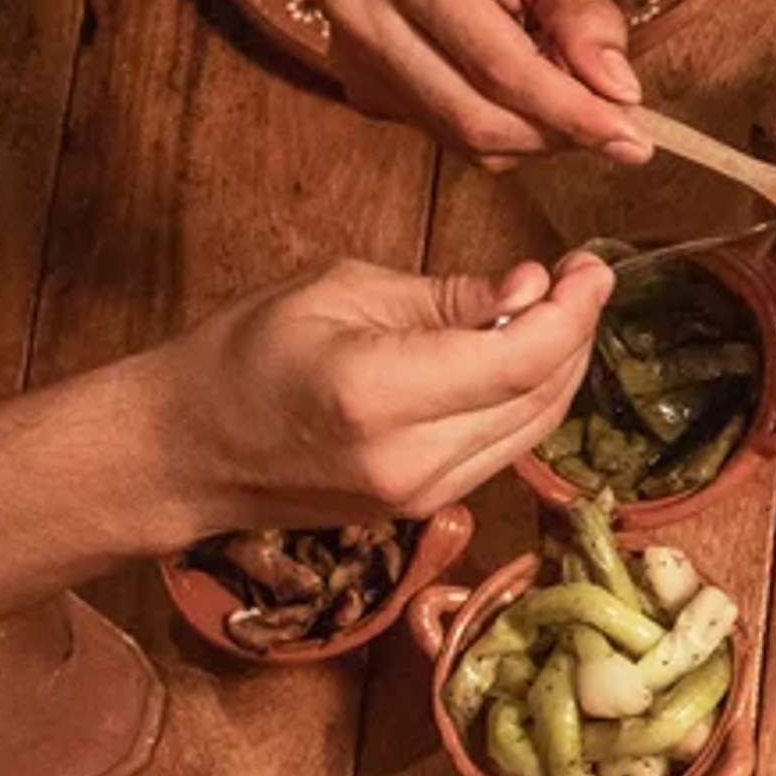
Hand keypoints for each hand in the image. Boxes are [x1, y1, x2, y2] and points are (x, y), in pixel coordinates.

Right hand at [135, 251, 610, 529]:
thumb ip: (446, 298)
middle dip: (577, 332)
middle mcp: (411, 460)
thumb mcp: (339, 294)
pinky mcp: (426, 509)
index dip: (573, 310)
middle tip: (582, 279)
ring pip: (534, 429)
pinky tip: (523, 356)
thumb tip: (531, 289)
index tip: (590, 266)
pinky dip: (529, 400)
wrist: (184, 451)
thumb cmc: (242, 356)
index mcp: (380, 394)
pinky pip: (505, 449)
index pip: (521, 359)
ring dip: (562, 367)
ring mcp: (422, 496)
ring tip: (560, 309)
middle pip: (541, 397)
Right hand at [316, 0, 647, 167]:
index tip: (635, 139)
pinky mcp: (360, 84)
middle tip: (615, 122)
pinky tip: (517, 80)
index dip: (574, 114)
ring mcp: (352, 58)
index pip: (502, 71)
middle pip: (478, 121)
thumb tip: (619, 90)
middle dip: (558, 133)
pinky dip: (499, 122)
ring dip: (532, 133)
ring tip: (564, 85)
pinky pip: (446, 132)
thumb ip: (581, 13)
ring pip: (463, 139)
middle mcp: (365, 20)